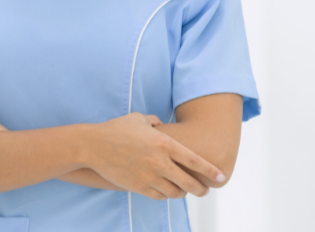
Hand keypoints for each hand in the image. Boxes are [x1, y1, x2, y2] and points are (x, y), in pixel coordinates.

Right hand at [84, 112, 222, 199]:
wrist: (93, 145)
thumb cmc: (116, 129)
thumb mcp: (139, 119)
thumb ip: (156, 122)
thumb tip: (163, 125)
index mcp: (164, 143)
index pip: (195, 161)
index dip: (210, 171)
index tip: (221, 178)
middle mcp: (160, 162)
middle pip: (189, 183)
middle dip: (201, 189)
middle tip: (205, 190)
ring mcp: (149, 176)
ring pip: (175, 193)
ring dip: (181, 192)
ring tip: (183, 189)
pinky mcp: (138, 187)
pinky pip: (159, 196)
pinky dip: (165, 194)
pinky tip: (166, 190)